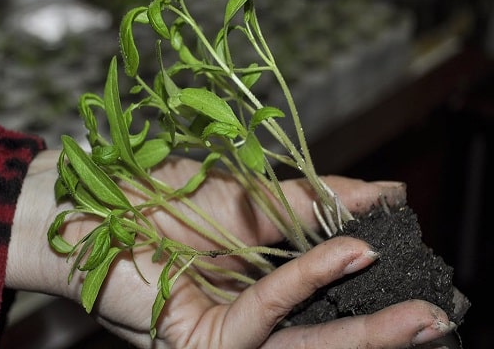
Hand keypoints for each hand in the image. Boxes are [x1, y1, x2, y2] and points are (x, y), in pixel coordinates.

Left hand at [7, 151, 454, 347]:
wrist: (93, 200)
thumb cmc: (162, 195)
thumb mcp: (251, 195)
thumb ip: (313, 202)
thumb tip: (384, 194)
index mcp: (258, 278)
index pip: (324, 290)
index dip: (365, 276)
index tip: (409, 248)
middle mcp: (244, 313)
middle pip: (321, 331)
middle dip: (380, 327)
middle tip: (435, 314)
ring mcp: (223, 331)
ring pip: (301, 343)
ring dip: (364, 331)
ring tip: (420, 317)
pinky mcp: (200, 337)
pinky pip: (260, 316)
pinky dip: (305, 282)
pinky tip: (348, 253)